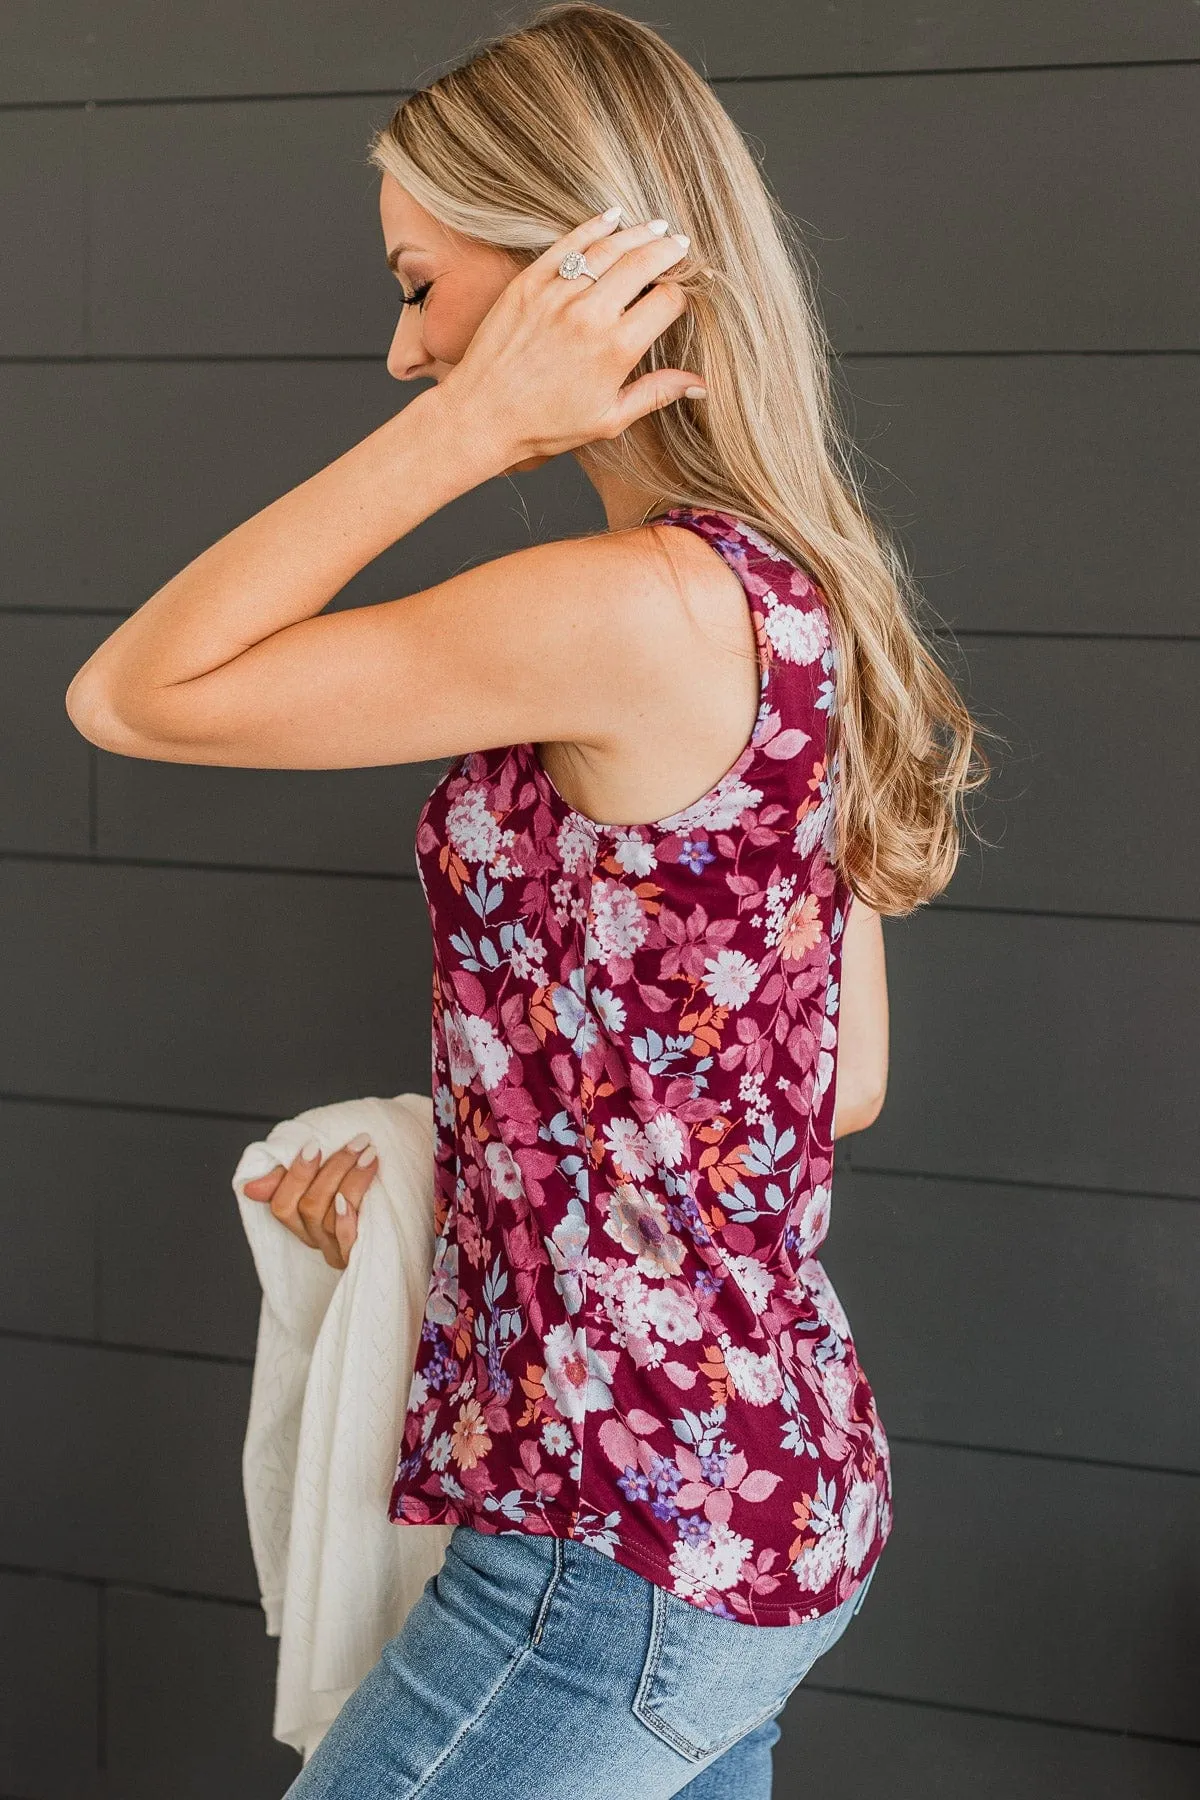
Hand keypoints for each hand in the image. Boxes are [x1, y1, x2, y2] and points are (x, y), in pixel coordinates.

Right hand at [241, 1131, 378, 1269]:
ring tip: (370, 1155)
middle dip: (334, 1169)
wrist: (406, 1196)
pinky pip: (346, 1244)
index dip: (295, 1175)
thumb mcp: (324, 1172)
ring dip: (351, 1182)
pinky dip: (346, 1222)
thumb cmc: (358, 1178)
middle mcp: (314, 1237)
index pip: (282, 1205)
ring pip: (329, 1218)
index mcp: (300, 1218)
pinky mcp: (358, 1257)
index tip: (315, 1145)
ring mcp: (335, 1249)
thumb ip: (287, 1177)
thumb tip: (250, 1187)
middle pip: (309, 1207)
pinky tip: (352, 1201)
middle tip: (359, 1142)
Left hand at [438, 207, 704, 465]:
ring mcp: (558, 294)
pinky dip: (594, 226)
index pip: (666, 301)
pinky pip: (569, 244)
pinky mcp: (529, 282)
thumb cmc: (546, 425)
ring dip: (639, 232)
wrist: (482, 415)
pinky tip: (612, 217)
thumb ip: (656, 394)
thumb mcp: (609, 419)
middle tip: (681, 246)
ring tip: (657, 228)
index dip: (681, 294)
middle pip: (644, 263)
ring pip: (609, 247)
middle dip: (669, 251)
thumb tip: (700, 385)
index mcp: (616, 350)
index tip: (682, 293)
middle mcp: (590, 315)